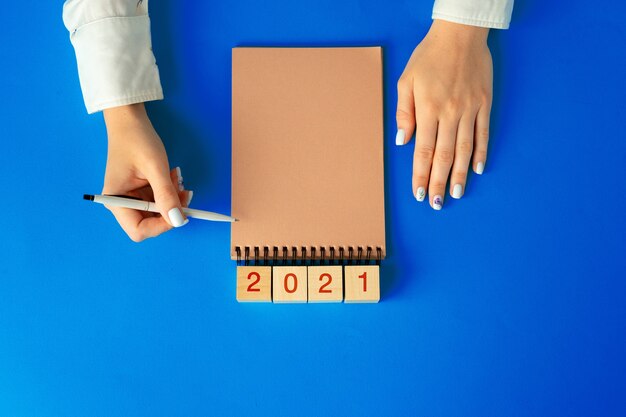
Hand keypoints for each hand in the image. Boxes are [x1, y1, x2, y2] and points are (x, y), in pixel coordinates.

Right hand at [102, 103, 191, 241]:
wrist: (130, 120)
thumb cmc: (136, 140)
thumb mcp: (155, 168)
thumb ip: (166, 196)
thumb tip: (178, 221)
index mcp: (115, 200)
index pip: (138, 230)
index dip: (161, 226)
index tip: (180, 213)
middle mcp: (121, 203)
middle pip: (150, 224)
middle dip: (170, 211)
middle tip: (183, 192)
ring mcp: (132, 198)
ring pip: (159, 213)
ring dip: (173, 200)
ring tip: (176, 178)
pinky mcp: (141, 192)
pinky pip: (160, 201)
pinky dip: (171, 193)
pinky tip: (172, 177)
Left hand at [396, 19, 491, 209]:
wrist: (459, 35)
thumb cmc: (428, 57)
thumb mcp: (406, 81)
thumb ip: (404, 113)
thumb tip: (403, 141)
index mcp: (428, 110)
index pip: (423, 151)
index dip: (420, 175)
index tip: (418, 193)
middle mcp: (450, 113)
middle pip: (443, 156)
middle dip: (438, 182)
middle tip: (436, 203)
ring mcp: (469, 110)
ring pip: (464, 149)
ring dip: (459, 174)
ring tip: (456, 194)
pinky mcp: (484, 104)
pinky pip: (483, 133)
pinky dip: (480, 152)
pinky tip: (477, 169)